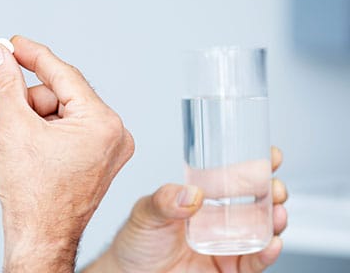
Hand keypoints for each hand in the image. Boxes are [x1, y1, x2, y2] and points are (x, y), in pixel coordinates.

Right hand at [0, 36, 134, 271]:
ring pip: (63, 111)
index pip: (64, 74)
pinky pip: (69, 129)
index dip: (34, 55)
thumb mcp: (13, 128)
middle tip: (5, 112)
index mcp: (103, 124)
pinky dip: (45, 130)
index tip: (13, 43)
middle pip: (62, 93)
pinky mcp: (99, 159)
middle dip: (29, 100)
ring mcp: (109, 149)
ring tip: (16, 138)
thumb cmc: (33, 196)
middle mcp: (114, 134)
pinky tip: (28, 146)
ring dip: (34, 117)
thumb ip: (5, 83)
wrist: (39, 239)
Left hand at [84, 147, 287, 272]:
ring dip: (277, 220)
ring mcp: (227, 243)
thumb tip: (191, 194)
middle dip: (273, 191)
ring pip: (263, 230)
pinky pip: (254, 262)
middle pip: (258, 201)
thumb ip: (165, 200)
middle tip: (273, 187)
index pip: (235, 177)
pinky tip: (273, 243)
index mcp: (204, 198)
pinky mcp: (229, 269)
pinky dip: (267, 253)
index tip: (272, 155)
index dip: (257, 165)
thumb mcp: (146, 211)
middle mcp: (220, 219)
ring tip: (277, 213)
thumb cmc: (138, 240)